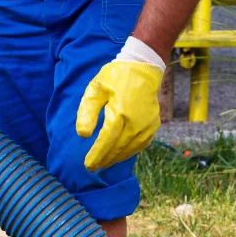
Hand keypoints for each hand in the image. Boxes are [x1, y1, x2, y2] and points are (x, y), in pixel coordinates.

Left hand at [76, 56, 163, 170]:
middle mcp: (136, 123)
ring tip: (103, 163)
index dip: (97, 155)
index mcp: (120, 113)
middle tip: (92, 167)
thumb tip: (83, 135)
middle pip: (117, 149)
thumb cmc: (115, 77)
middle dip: (104, 160)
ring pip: (129, 149)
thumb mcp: (96, 89)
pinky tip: (118, 155)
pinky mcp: (153, 126)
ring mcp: (147, 126)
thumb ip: (87, 111)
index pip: (106, 141)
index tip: (88, 165)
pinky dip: (128, 153)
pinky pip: (140, 145)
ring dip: (115, 159)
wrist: (143, 68)